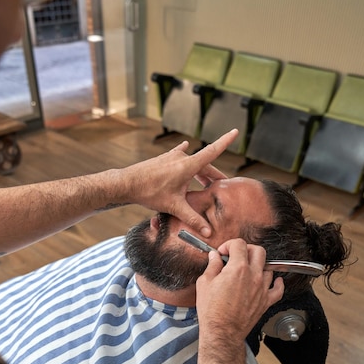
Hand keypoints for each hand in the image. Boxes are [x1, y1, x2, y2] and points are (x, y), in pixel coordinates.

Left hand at [123, 129, 237, 236]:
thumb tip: (208, 232)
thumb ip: (192, 218)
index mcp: (188, 165)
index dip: (225, 141)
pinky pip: (179, 156)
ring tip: (205, 182)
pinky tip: (185, 146)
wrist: (127, 184)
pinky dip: (186, 158)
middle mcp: (181, 157)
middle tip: (221, 186)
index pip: (212, 151)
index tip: (236, 131)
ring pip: (192, 163)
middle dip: (213, 176)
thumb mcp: (174, 207)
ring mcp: (172, 156)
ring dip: (200, 172)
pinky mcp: (164, 159)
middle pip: (205, 164)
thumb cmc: (150, 193)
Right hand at [196, 239, 283, 344]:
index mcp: (237, 268)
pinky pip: (278, 289)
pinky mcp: (266, 301)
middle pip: (258, 251)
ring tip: (247, 271)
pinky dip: (278, 283)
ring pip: (268, 268)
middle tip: (237, 256)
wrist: (222, 332)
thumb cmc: (212, 310)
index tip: (223, 253)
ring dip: (258, 266)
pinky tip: (274, 281)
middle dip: (247, 249)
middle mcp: (253, 276)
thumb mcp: (204, 283)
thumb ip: (212, 266)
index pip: (239, 244)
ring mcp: (262, 289)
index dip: (229, 245)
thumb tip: (214, 256)